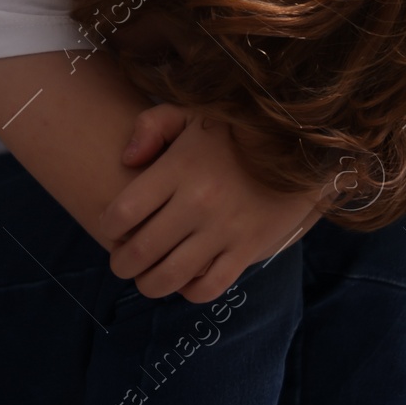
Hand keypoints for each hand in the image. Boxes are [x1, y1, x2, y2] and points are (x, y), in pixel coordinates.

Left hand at [101, 103, 329, 302]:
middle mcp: (197, 203)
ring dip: (149, 284)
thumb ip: (151, 126)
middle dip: (121, 263)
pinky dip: (189, 291)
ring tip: (148, 275)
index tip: (111, 227)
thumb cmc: (235, 132)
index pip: (121, 213)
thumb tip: (126, 161)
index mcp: (178, 169)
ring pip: (168, 278)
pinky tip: (186, 277)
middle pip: (138, 253)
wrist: (299, 146)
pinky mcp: (247, 250)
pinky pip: (208, 287)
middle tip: (123, 260)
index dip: (107, 228)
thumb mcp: (192, 114)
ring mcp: (224, 230)